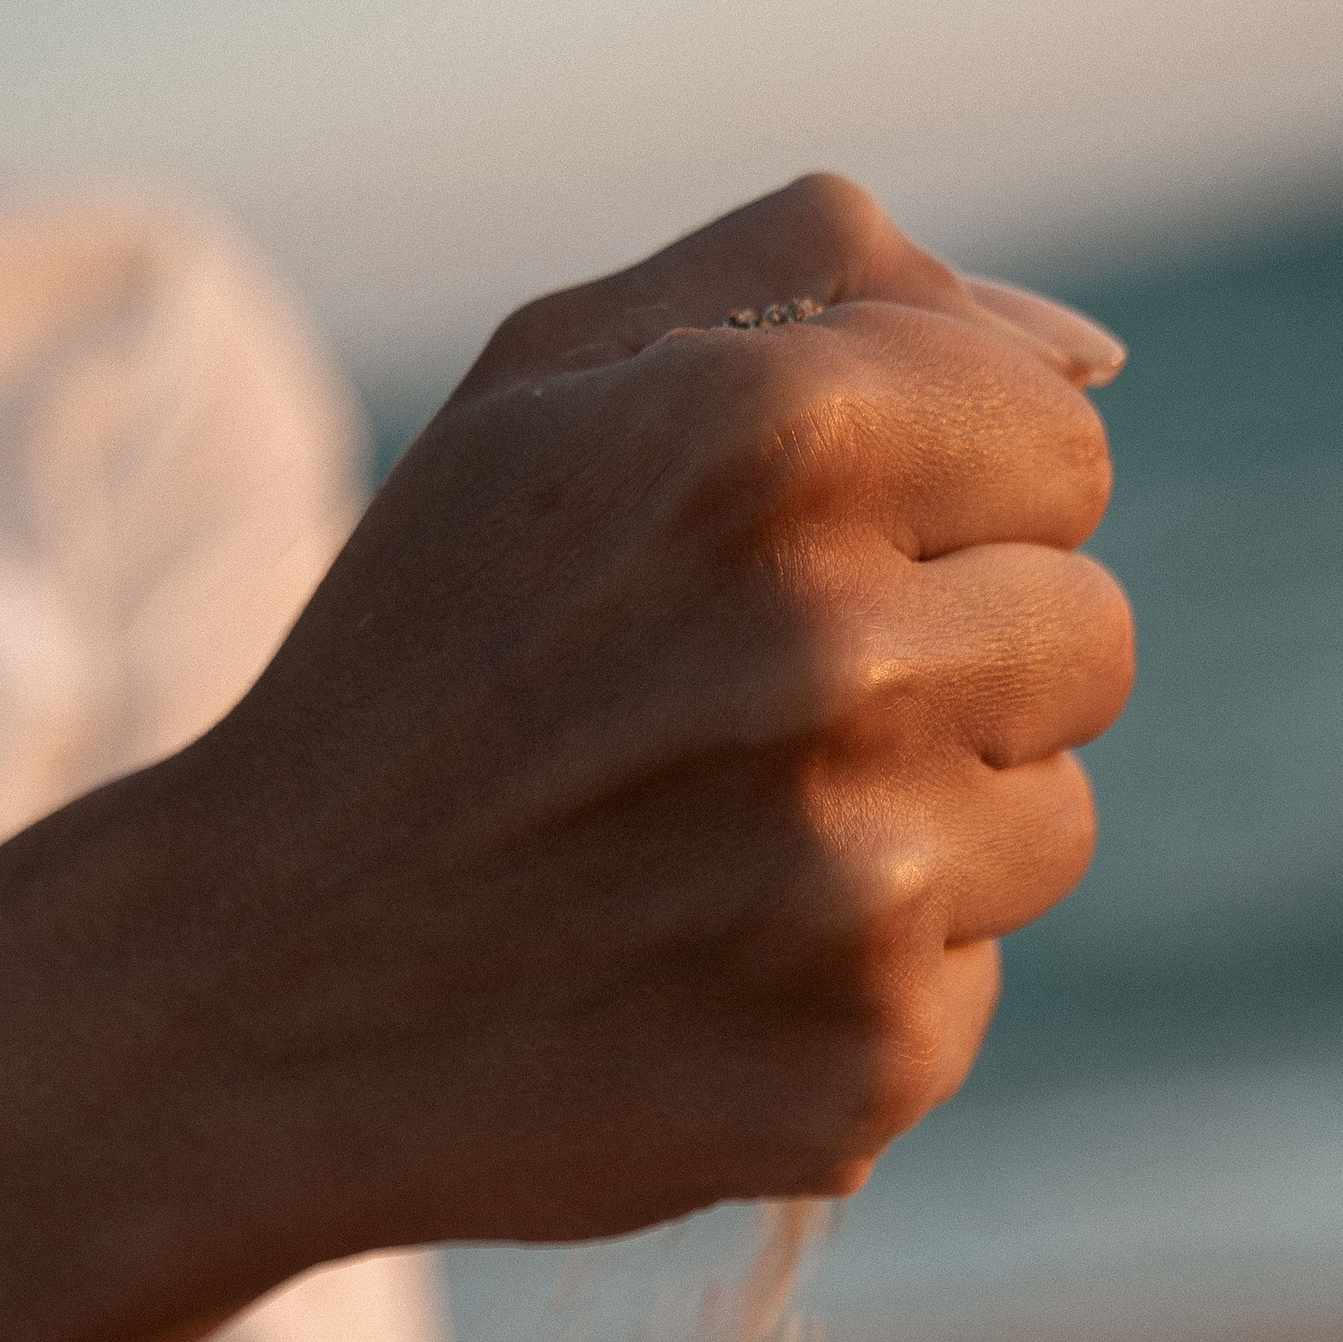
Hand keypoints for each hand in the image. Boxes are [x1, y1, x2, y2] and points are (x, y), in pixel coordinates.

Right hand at [155, 173, 1134, 1274]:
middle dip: (957, 672)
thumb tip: (1092, 361)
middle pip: (1089, 637)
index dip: (946, 513)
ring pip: (1051, 823)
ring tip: (726, 855)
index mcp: (770, 433)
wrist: (251, 989)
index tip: (811, 574)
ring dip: (927, 838)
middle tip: (760, 729)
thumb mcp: (553, 383)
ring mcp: (858, 872)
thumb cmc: (420, 662)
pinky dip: (860, 995)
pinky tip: (707, 980)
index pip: (1063, 451)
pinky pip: (970, 994)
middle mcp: (832, 644)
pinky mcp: (863, 1059)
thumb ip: (825, 282)